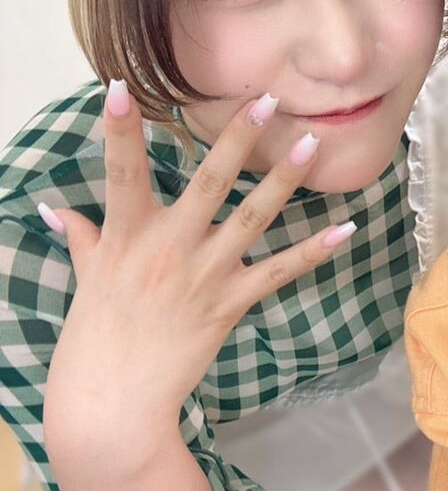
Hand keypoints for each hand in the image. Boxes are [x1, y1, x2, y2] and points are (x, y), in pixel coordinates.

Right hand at [43, 88, 355, 460]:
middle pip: (209, 182)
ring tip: (311, 143)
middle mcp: (169, 247)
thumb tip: (57, 208)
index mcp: (127, 234)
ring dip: (285, 180)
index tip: (122, 88)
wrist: (114, 402)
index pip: (119, 171)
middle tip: (268, 99)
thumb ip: (83, 235)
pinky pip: (280, 271)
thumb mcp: (86, 277)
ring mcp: (205, 275)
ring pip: (253, 217)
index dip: (119, 129)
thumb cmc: (96, 335)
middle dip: (239, 138)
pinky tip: (346, 229)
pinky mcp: (231, 303)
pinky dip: (315, 251)